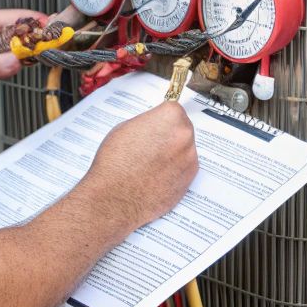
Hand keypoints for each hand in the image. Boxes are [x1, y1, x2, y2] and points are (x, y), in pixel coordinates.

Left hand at [0, 8, 45, 94]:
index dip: (40, 25)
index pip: (20, 17)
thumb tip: (17, 62)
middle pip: (25, 28)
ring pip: (21, 40)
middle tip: (53, 49)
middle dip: (39, 38)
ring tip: (43, 56)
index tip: (55, 35)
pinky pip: (14, 50)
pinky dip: (22, 56)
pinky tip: (27, 62)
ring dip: (31, 48)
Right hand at [76, 102, 198, 233]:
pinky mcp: (190, 177)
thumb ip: (148, 122)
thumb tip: (156, 125)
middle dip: (170, 135)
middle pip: (182, 128)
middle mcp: (185, 134)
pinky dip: (175, 169)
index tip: (156, 125)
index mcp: (170, 116)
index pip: (173, 109)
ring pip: (184, 149)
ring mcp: (190, 157)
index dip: (161, 119)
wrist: (115, 197)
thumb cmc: (115, 162)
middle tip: (152, 145)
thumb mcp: (125, 128)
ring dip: (173, 152)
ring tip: (151, 163)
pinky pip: (185, 167)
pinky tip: (156, 175)